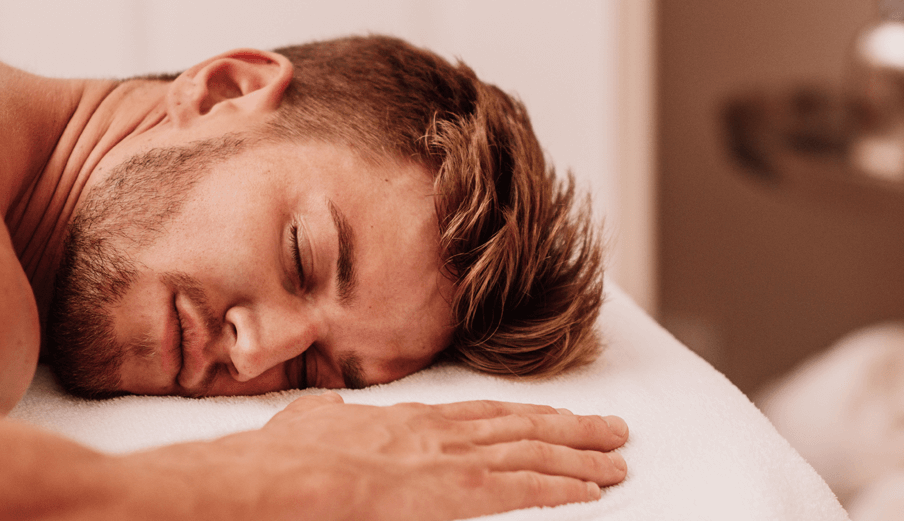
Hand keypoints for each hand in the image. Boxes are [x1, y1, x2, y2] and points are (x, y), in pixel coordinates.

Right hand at [203, 393, 629, 520]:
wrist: (286, 475)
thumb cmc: (284, 459)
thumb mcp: (306, 420)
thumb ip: (326, 416)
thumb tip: (329, 410)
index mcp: (405, 420)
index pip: (478, 415)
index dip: (521, 416)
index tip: (551, 416)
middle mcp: (440, 432)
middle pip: (520, 426)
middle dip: (569, 429)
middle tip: (612, 429)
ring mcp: (453, 460)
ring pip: (534, 452)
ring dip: (581, 455)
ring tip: (618, 457)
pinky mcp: (461, 492)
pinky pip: (527, 488)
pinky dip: (564, 486)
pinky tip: (594, 489)